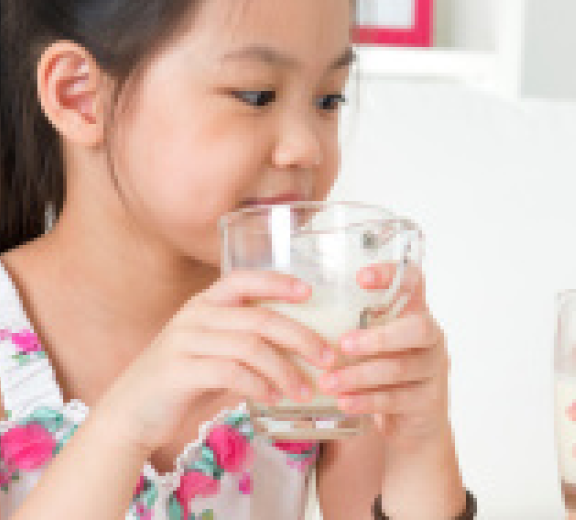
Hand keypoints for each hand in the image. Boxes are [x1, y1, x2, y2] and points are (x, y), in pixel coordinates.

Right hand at [96, 270, 334, 454]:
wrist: (131, 413)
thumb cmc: (184, 380)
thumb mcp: (215, 351)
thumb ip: (247, 340)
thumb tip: (303, 343)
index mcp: (204, 303)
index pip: (243, 279)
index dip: (278, 282)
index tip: (310, 293)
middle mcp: (194, 315)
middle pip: (259, 317)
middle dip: (301, 337)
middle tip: (327, 358)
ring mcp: (184, 341)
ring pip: (250, 347)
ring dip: (285, 371)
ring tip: (304, 391)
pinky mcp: (178, 371)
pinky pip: (230, 373)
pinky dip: (258, 386)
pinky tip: (272, 398)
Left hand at [317, 264, 450, 448]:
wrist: (413, 425)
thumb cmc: (384, 376)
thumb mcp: (374, 347)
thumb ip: (355, 329)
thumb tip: (302, 316)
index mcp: (416, 313)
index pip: (413, 281)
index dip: (391, 274)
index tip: (360, 278)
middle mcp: (431, 338)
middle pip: (418, 328)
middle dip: (378, 336)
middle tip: (342, 344)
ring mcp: (434, 370)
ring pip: (400, 367)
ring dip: (360, 374)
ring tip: (328, 382)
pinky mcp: (427, 401)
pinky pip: (396, 399)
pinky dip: (366, 400)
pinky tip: (343, 402)